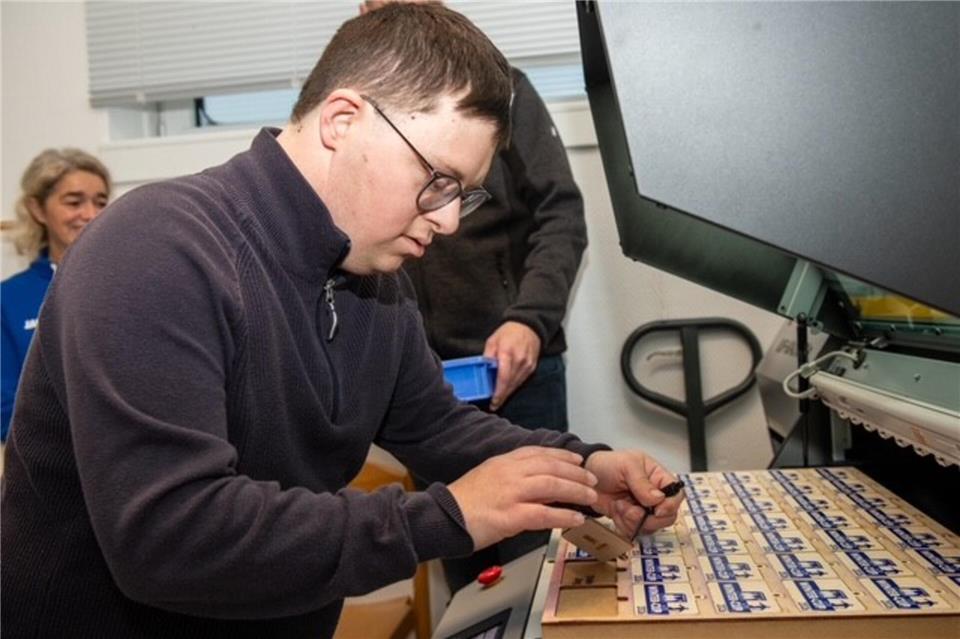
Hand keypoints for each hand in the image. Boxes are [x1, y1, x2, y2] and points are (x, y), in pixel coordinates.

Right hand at [447, 446, 597, 550]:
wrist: (442, 517)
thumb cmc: (463, 502)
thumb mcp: (488, 478)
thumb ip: (512, 476)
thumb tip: (538, 483)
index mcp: (503, 462)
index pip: (539, 453)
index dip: (562, 455)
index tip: (577, 459)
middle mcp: (509, 473)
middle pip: (551, 466)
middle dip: (576, 473)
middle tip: (592, 479)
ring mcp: (511, 493)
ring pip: (552, 486)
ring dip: (576, 491)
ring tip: (590, 497)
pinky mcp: (511, 516)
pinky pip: (544, 514)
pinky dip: (564, 515)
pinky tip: (576, 519)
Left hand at [484, 321, 540, 410]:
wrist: (529, 327)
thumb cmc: (509, 332)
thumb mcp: (492, 340)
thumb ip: (487, 356)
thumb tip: (482, 370)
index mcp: (507, 353)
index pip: (503, 377)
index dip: (498, 392)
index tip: (493, 401)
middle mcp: (519, 360)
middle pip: (510, 384)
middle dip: (502, 396)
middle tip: (494, 404)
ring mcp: (527, 365)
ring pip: (516, 384)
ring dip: (507, 393)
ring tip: (499, 399)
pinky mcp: (532, 367)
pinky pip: (521, 380)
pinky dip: (514, 386)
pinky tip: (507, 389)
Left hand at [583, 450, 683, 536]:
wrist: (586, 479)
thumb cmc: (607, 464)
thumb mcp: (626, 465)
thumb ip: (642, 482)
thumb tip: (658, 498)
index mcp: (658, 477)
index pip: (676, 493)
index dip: (671, 504)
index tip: (657, 510)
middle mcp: (654, 495)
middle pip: (668, 516)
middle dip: (650, 518)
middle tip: (633, 511)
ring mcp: (643, 510)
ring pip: (651, 526)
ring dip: (633, 520)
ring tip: (619, 506)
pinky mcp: (630, 520)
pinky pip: (635, 531)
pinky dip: (624, 525)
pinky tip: (616, 511)